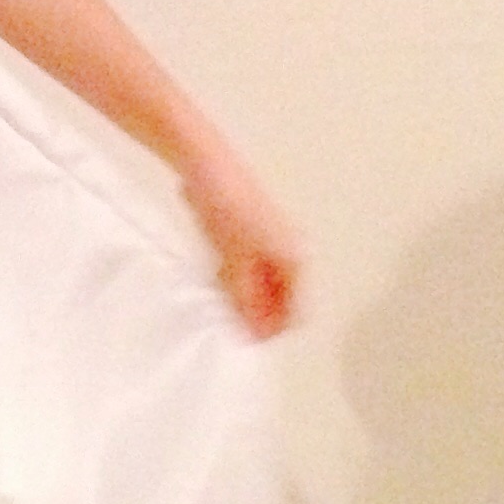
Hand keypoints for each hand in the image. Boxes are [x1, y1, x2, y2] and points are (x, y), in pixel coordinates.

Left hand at [180, 147, 306, 339]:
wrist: (206, 164)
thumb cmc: (225, 205)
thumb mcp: (233, 261)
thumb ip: (245, 299)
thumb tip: (254, 332)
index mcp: (294, 256)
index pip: (297, 311)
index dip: (272, 329)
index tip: (248, 339)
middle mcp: (290, 248)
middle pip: (281, 299)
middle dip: (257, 311)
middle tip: (229, 317)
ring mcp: (273, 240)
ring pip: (264, 285)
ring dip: (245, 295)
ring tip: (221, 291)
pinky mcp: (254, 234)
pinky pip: (251, 268)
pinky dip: (237, 277)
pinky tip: (217, 272)